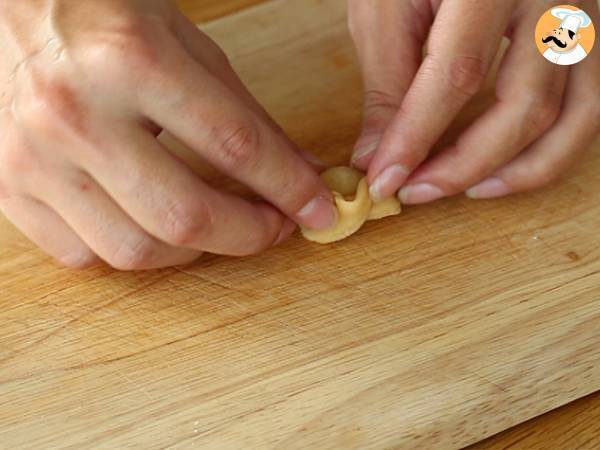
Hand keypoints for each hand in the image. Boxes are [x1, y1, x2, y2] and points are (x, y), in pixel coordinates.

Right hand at [0, 0, 336, 269]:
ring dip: (193, 251)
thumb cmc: (108, 16)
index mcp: (131, 61)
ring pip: (134, 250)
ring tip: (215, 225)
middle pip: (184, 216)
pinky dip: (131, 251)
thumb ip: (247, 115)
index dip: (288, 187)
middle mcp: (75, 114)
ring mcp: (33, 158)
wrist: (13, 8)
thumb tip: (298, 173)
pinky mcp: (7, 187)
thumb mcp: (189, 47)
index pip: (235, 145)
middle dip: (247, 235)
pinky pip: (83, 255)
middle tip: (274, 227)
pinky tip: (151, 224)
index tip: (317, 209)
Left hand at [348, 0, 599, 203]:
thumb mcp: (389, 6)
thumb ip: (388, 83)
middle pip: (524, 106)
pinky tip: (508, 167)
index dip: (416, 138)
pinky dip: (553, 148)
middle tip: (415, 192)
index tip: (383, 181)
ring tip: (466, 191)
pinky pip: (590, 105)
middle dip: (464, 165)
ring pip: (574, 116)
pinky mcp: (594, 32)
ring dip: (518, 170)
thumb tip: (376, 156)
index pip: (457, 74)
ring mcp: (587, 12)